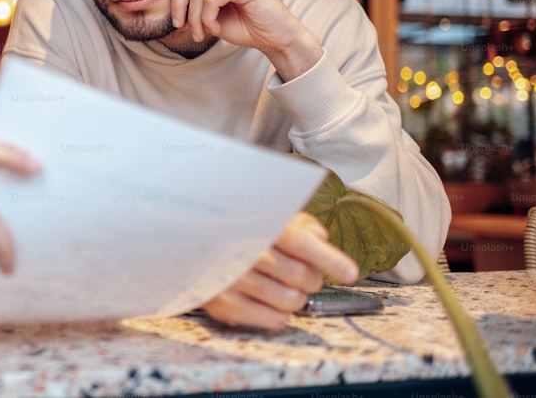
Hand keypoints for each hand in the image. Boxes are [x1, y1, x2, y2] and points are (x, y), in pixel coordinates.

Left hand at [169, 0, 321, 79]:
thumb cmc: (243, 25)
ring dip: (194, 17)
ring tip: (202, 31)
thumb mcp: (211, 13)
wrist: (273, 38)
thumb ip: (196, 0)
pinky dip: (206, 18)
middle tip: (181, 25)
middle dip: (179, 4)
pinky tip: (215, 27)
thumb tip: (175, 1)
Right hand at [200, 211, 357, 329]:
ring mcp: (231, 277)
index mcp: (259, 223)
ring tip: (284, 288)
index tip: (350, 273)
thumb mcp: (269, 215)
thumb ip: (300, 224)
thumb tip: (320, 240)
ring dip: (296, 299)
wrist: (185, 240)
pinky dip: (278, 316)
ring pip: (290, 301)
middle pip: (301, 276)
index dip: (329, 258)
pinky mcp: (220, 301)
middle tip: (303, 274)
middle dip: (312, 279)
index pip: (300, 242)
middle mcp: (244, 250)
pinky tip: (273, 306)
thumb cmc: (237, 229)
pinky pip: (269, 319)